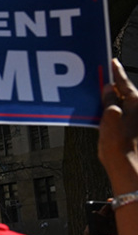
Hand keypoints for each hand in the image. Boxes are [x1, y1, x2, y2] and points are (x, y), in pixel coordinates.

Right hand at [100, 59, 137, 190]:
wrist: (130, 171)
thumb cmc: (121, 147)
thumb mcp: (109, 117)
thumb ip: (109, 100)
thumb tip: (108, 90)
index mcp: (137, 102)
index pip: (124, 82)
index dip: (116, 72)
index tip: (113, 63)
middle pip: (126, 94)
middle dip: (114, 89)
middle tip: (104, 81)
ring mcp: (137, 123)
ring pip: (124, 107)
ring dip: (113, 103)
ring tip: (101, 103)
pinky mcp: (134, 134)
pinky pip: (123, 119)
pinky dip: (114, 116)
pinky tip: (106, 121)